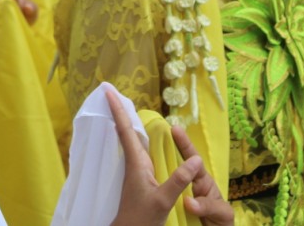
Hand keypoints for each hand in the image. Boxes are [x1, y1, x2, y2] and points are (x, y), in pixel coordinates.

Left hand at [107, 89, 233, 225]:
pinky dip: (134, 137)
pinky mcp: (139, 178)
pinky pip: (136, 150)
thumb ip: (179, 180)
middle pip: (124, 131)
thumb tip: (196, 159)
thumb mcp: (163, 199)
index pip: (124, 131)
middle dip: (119, 112)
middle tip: (112, 93)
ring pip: (129, 141)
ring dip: (125, 123)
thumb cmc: (142, 218)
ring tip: (122, 106)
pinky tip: (138, 137)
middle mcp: (132, 163)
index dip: (117, 110)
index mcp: (136, 164)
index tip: (107, 91)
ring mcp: (135, 171)